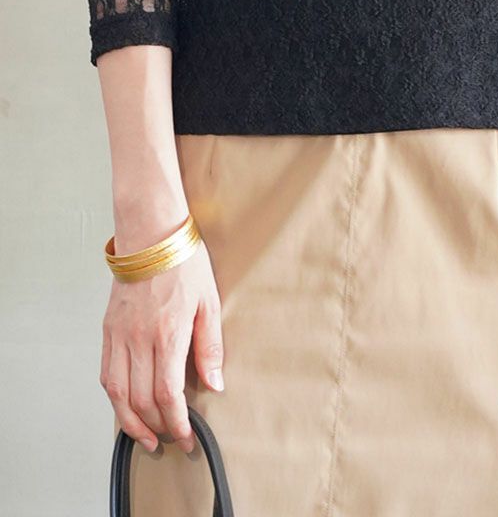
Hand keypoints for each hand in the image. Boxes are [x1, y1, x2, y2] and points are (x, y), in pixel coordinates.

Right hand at [100, 235, 224, 452]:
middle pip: (141, 400)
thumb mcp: (209, 302)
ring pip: (117, 394)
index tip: (187, 437)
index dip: (177, 422)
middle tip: (171, 439)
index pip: (168, 394)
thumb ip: (210, 347)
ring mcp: (119, 336)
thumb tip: (215, 384)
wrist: (151, 235)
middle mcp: (139, 340)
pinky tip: (126, 406)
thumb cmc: (185, 264)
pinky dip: (114, 397)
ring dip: (131, 421)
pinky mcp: (108, 330)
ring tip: (146, 436)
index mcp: (168, 334)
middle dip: (157, 427)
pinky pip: (106, 374)